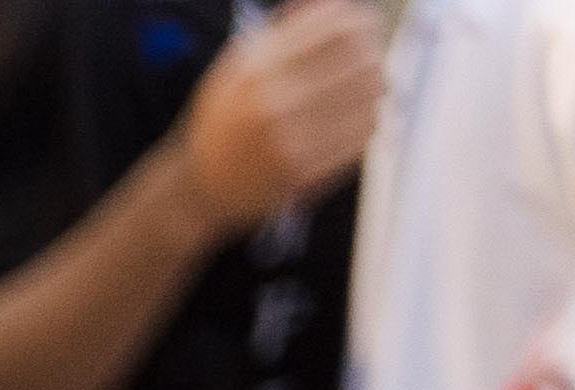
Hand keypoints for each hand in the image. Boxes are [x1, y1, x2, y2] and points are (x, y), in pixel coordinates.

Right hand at [177, 0, 383, 235]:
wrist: (200, 186)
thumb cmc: (225, 117)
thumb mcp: (238, 65)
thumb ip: (282, 31)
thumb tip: (332, 3)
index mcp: (256, 68)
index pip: (337, 25)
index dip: (361, 19)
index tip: (364, 25)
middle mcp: (271, 101)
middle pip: (361, 57)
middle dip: (374, 51)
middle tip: (372, 56)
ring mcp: (288, 139)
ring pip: (368, 95)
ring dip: (375, 85)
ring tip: (367, 86)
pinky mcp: (303, 171)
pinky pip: (362, 133)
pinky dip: (367, 119)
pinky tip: (356, 117)